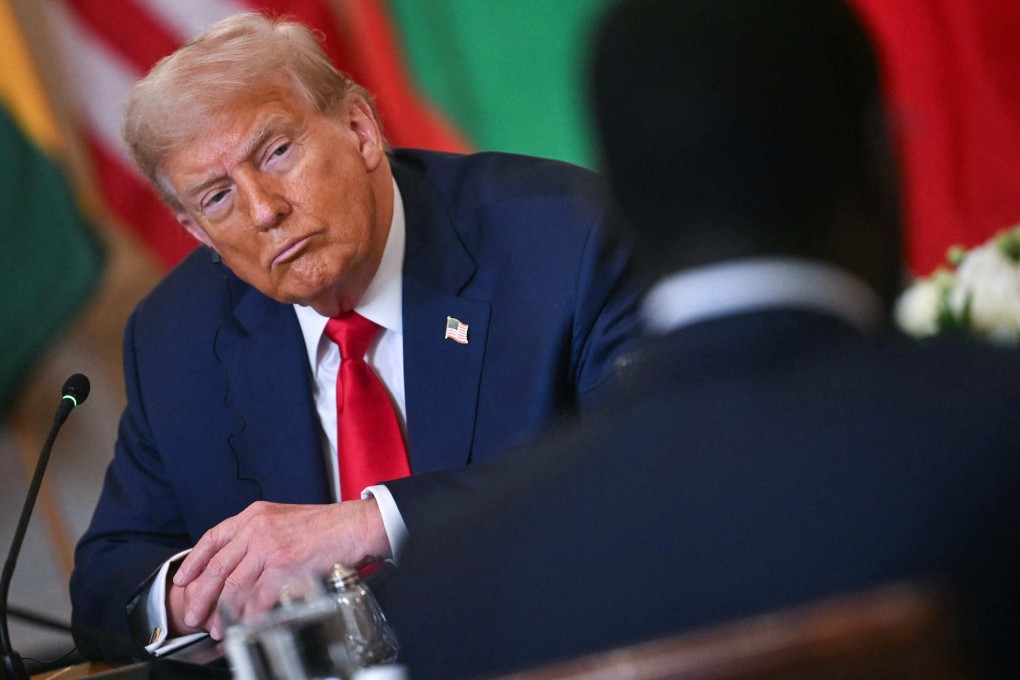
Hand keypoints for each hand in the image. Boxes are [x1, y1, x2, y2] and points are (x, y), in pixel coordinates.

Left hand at [168, 500, 389, 638]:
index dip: (194, 562)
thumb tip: (238, 564)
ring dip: (223, 613)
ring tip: (219, 628)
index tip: (183, 580)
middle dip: (201, 597)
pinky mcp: (283, 568)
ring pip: (233, 587)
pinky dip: (249, 616)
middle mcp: (256, 529)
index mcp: (253, 515)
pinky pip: (258, 598)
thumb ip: (258, 535)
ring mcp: (269, 548)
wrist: (353, 526)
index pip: (212, 538)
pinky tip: (246, 624)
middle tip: (193, 616)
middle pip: (217, 568)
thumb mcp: (283, 519)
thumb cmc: (324, 526)